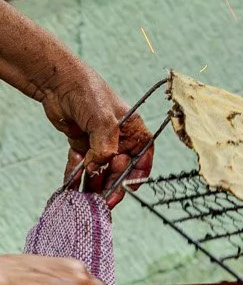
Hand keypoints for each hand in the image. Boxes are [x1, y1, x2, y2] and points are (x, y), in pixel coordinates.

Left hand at [40, 67, 153, 202]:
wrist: (58, 83)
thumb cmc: (89, 93)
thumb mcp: (103, 120)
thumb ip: (104, 146)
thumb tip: (99, 168)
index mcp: (133, 130)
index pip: (142, 158)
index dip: (136, 176)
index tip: (125, 190)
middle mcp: (119, 138)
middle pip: (119, 170)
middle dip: (110, 185)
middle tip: (100, 201)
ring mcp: (99, 142)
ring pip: (99, 171)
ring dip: (92, 185)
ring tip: (83, 199)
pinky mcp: (81, 144)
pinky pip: (80, 166)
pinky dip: (75, 177)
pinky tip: (69, 186)